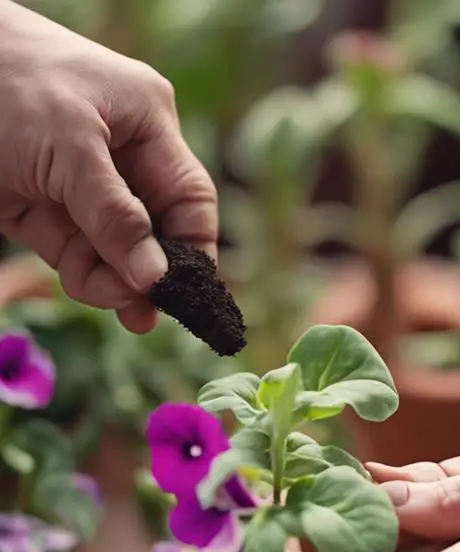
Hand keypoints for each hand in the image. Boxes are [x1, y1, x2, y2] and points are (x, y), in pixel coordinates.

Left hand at [0, 1, 215, 331]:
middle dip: (149, 273)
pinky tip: (83, 286)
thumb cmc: (8, 81)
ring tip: (112, 301)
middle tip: (144, 312)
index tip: (186, 294)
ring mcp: (78, 188)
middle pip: (152, 233)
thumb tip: (156, 278)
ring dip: (113, 283)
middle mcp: (119, 158)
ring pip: (113, 253)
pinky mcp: (41, 211)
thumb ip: (114, 214)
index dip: (193, 248)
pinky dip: (83, 278)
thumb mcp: (71, 146)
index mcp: (145, 124)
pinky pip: (75, 257)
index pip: (189, 198)